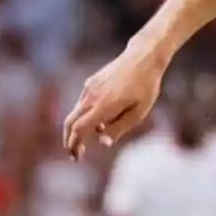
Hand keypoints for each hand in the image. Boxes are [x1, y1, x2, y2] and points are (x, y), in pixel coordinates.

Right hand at [63, 44, 166, 159]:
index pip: (80, 129)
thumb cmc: (146, 87)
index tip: (76, 158)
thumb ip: (119, 128)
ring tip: (100, 133)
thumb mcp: (139, 112)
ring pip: (77, 112)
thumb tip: (103, 143)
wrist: (143, 57)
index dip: (74, 144)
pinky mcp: (91, 82)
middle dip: (69, 140)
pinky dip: (87, 114)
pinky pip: (84, 103)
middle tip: (75, 154)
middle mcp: (91, 96)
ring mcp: (89, 88)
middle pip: (70, 122)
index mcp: (104, 106)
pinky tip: (103, 118)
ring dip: (81, 127)